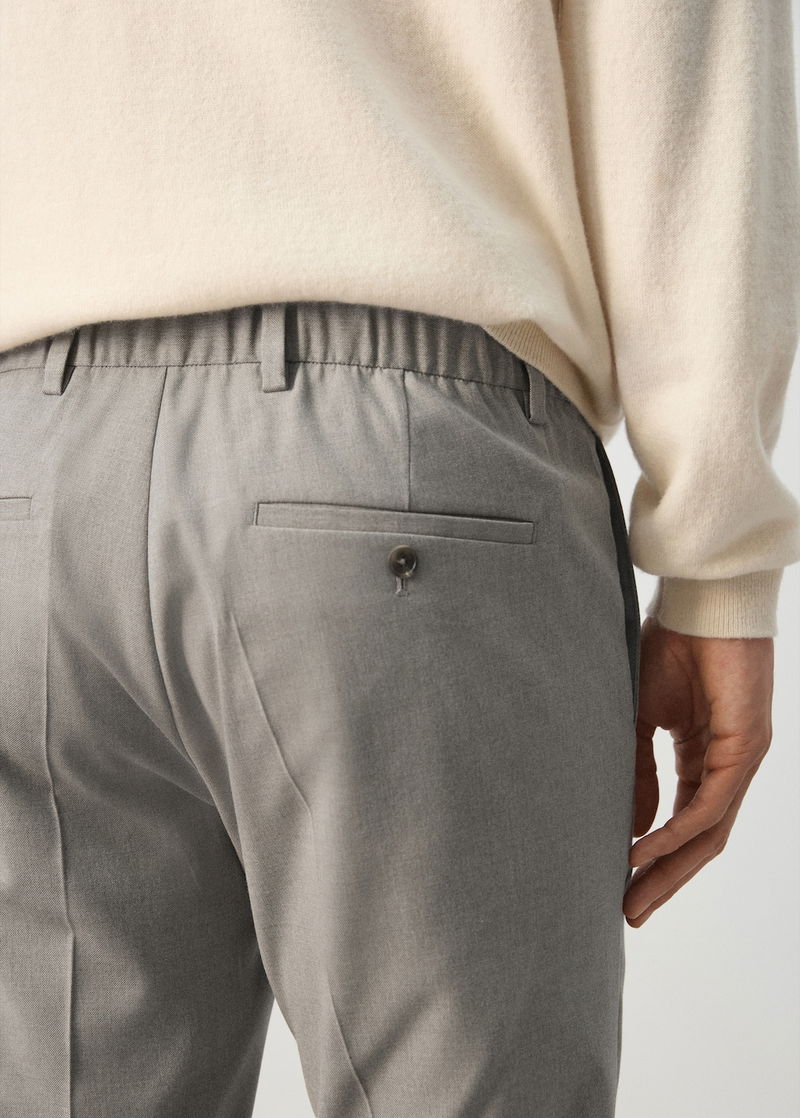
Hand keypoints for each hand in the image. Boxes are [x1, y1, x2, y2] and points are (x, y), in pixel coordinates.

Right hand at [623, 614, 773, 926]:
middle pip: (698, 839)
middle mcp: (726, 766)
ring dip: (672, 868)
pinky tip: (647, 850)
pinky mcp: (745, 750)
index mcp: (703, 756)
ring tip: (636, 898)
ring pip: (708, 832)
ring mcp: (740, 760)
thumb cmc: (669, 648)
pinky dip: (677, 832)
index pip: (682, 821)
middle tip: (631, 914)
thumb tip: (631, 829)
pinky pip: (711, 805)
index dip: (654, 857)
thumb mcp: (639, 719)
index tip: (619, 884)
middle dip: (664, 879)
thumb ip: (636, 772)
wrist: (697, 604)